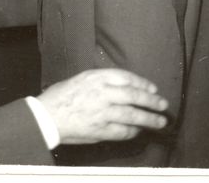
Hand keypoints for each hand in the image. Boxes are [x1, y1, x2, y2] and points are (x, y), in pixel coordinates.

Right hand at [36, 69, 168, 144]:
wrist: (46, 116)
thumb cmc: (60, 96)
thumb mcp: (80, 79)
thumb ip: (100, 83)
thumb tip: (122, 89)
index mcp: (96, 77)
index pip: (126, 77)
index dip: (142, 83)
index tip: (152, 88)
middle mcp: (102, 93)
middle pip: (134, 96)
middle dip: (151, 101)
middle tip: (162, 105)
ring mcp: (102, 112)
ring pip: (132, 115)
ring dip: (148, 119)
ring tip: (159, 121)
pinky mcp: (101, 130)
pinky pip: (123, 131)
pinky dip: (132, 131)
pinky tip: (138, 131)